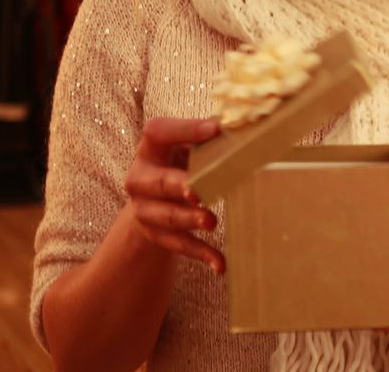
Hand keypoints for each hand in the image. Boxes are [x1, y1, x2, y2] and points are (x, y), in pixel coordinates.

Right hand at [123, 117, 224, 273]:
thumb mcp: (188, 148)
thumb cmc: (180, 165)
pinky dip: (201, 254)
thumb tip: (248, 125)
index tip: (214, 129)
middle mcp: (140, 179)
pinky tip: (220, 263)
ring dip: (189, 219)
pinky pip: (179, 245)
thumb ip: (209, 138)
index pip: (158, 132)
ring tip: (211, 221)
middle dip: (178, 186)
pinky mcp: (156, 235)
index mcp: (150, 149)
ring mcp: (145, 209)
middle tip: (198, 190)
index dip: (184, 129)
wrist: (152, 201)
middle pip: (158, 182)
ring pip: (167, 217)